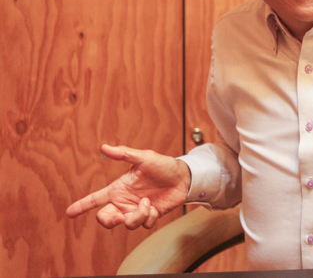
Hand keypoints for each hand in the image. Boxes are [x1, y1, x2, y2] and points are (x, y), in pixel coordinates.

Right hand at [66, 144, 190, 229]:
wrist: (183, 177)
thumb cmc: (163, 165)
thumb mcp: (144, 157)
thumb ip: (124, 154)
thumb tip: (104, 147)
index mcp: (119, 188)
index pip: (95, 199)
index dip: (82, 206)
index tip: (69, 213)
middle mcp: (125, 201)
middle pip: (106, 219)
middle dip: (109, 222)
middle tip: (119, 217)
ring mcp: (137, 209)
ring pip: (127, 224)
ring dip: (137, 215)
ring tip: (148, 202)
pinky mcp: (150, 216)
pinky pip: (144, 225)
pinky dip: (149, 217)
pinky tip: (155, 207)